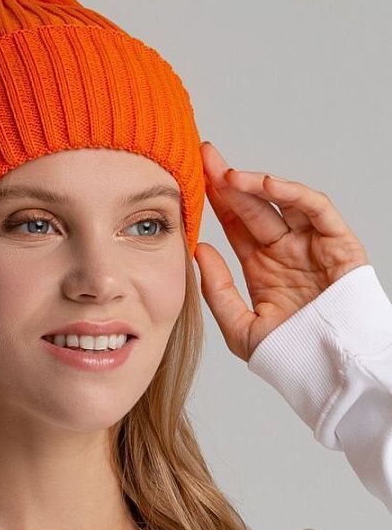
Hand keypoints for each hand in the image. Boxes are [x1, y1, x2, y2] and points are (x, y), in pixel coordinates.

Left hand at [193, 141, 369, 362]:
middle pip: (254, 207)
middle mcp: (286, 251)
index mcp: (263, 267)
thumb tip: (198, 250)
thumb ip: (217, 291)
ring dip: (256, 184)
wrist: (330, 372)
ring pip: (283, 203)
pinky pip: (317, 210)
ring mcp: (312, 245)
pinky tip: (266, 184)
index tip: (191, 178)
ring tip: (228, 174)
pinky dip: (294, 193)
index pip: (236, 225)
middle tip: (204, 158)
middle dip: (229, 182)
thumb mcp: (240, 327)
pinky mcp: (339, 244)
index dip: (216, 201)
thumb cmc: (290, 355)